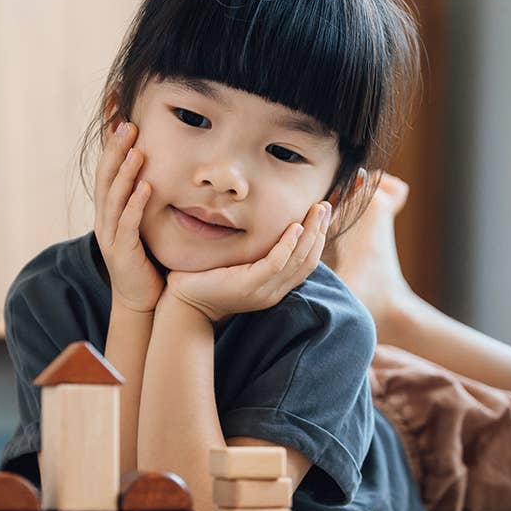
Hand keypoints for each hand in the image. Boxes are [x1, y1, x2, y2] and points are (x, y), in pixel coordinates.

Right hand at [94, 119, 163, 312]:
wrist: (140, 300)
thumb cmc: (146, 259)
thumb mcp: (144, 222)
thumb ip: (145, 196)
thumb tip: (160, 163)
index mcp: (109, 208)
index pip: (107, 167)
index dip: (110, 141)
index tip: (117, 111)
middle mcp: (105, 218)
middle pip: (105, 176)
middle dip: (115, 148)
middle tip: (127, 121)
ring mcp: (110, 235)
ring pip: (113, 197)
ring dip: (124, 171)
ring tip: (134, 147)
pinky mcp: (121, 252)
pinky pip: (128, 224)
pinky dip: (135, 204)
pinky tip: (146, 187)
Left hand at [165, 200, 331, 322]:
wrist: (183, 305)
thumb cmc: (204, 281)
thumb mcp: (236, 267)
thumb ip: (253, 254)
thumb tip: (260, 228)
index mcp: (274, 287)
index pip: (306, 262)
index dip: (319, 238)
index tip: (324, 214)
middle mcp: (273, 291)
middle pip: (308, 260)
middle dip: (320, 231)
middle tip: (327, 205)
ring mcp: (263, 290)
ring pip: (298, 260)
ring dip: (311, 233)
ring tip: (318, 210)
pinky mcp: (249, 286)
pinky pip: (276, 263)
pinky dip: (288, 244)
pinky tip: (294, 226)